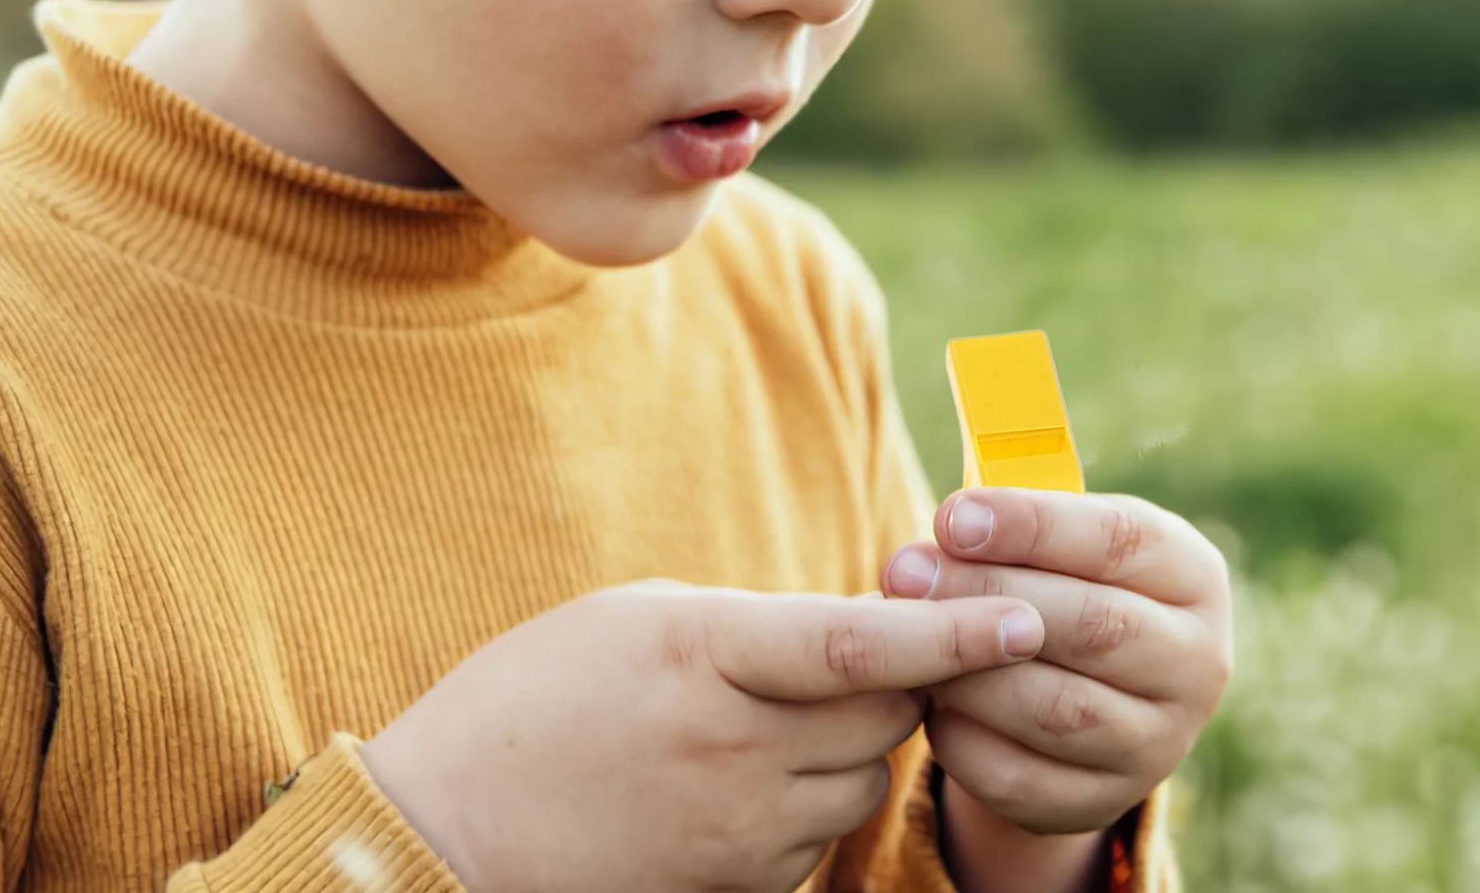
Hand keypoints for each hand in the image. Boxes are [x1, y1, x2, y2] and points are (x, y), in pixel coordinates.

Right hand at [359, 578, 1047, 892]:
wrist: (454, 827)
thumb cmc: (538, 693)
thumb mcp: (642, 619)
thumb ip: (749, 628)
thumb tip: (841, 637)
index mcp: (707, 657)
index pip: (858, 645)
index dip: (952, 633)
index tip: (1024, 614)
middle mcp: (737, 750)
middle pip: (884, 714)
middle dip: (905, 676)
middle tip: (879, 641)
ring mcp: (739, 830)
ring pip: (862, 775)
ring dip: (857, 736)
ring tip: (783, 708)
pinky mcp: (737, 885)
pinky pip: (818, 830)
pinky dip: (813, 792)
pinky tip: (752, 768)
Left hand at [881, 489, 1232, 849]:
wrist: (1089, 683)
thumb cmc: (1061, 577)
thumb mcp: (1060, 533)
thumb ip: (1016, 518)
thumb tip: (951, 521)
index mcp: (1191, 573)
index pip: (1118, 540)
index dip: (1031, 526)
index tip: (951, 516)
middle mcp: (1196, 661)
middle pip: (1091, 625)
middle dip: (985, 593)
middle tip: (904, 573)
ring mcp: (1160, 743)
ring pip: (1058, 710)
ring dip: (969, 671)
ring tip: (906, 637)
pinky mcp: (1105, 801)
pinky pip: (1024, 779)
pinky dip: (964, 739)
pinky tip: (923, 699)